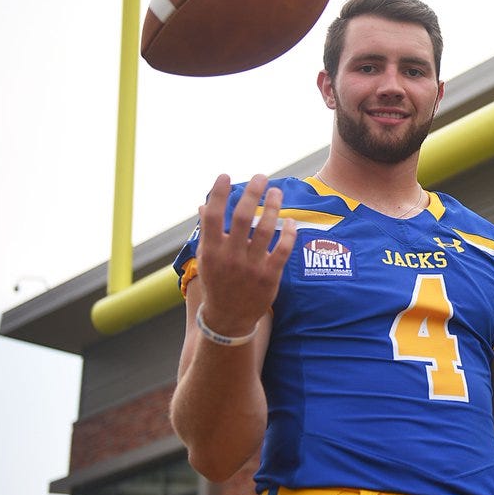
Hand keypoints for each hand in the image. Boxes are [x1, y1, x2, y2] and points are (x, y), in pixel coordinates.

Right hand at [195, 173, 296, 334]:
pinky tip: (291, 221)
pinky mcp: (269, 276)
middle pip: (241, 217)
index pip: (212, 216)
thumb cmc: (217, 283)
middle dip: (252, 193)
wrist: (228, 318)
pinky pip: (282, 249)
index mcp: (211, 250)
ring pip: (265, 230)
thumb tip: (202, 205)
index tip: (225, 176)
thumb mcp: (206, 259)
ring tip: (277, 192)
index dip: (218, 193)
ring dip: (273, 207)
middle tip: (261, 176)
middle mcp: (230, 256)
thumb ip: (207, 232)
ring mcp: (250, 267)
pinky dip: (288, 233)